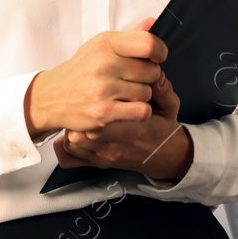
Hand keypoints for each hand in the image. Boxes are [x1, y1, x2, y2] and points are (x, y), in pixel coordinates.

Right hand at [25, 18, 164, 134]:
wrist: (51, 96)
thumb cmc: (81, 70)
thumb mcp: (101, 46)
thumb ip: (130, 37)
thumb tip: (153, 23)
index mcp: (106, 43)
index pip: (148, 43)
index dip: (160, 52)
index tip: (157, 58)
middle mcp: (104, 64)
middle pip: (152, 71)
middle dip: (147, 78)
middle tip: (131, 80)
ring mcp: (103, 88)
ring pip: (147, 93)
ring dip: (140, 96)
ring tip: (123, 94)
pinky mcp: (103, 112)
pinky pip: (141, 111)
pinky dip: (139, 112)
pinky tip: (126, 108)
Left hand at [56, 71, 192, 181]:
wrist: (164, 156)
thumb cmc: (163, 130)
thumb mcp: (169, 108)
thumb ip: (164, 91)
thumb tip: (157, 76)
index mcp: (134, 132)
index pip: (106, 119)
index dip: (97, 104)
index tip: (97, 91)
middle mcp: (116, 147)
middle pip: (84, 132)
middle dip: (79, 114)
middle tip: (81, 99)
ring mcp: (105, 157)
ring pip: (75, 143)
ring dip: (72, 126)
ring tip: (77, 113)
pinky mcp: (99, 162)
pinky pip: (73, 156)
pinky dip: (68, 143)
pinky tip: (74, 131)